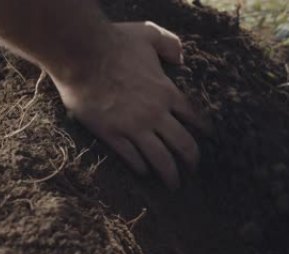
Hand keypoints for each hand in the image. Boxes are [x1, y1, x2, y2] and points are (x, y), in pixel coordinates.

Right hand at [49, 21, 207, 188]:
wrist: (79, 53)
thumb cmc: (114, 42)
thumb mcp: (148, 34)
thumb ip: (169, 43)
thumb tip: (182, 56)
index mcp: (167, 92)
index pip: (195, 118)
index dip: (204, 132)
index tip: (209, 141)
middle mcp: (155, 114)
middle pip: (184, 145)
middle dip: (193, 161)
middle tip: (194, 170)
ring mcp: (134, 126)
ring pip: (161, 159)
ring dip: (170, 175)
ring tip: (174, 185)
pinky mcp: (111, 134)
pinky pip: (131, 158)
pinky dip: (141, 167)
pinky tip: (144, 172)